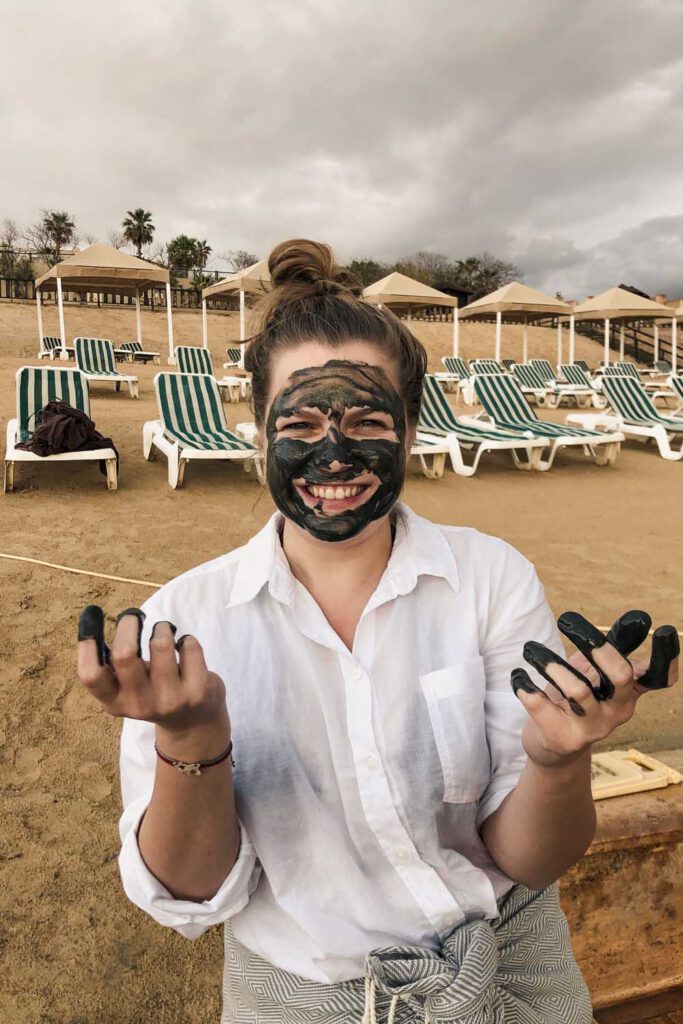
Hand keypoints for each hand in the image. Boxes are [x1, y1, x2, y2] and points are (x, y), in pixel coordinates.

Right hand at [77, 606, 229, 750]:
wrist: (194, 724)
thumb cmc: (154, 694)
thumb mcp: (127, 689)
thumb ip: (113, 668)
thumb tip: (92, 627)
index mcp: (114, 702)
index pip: (90, 674)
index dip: (87, 642)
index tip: (92, 615)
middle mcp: (139, 704)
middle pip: (124, 654)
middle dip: (128, 624)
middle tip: (134, 617)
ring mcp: (170, 699)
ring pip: (160, 644)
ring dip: (162, 628)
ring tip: (164, 632)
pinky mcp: (197, 691)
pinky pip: (189, 647)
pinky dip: (187, 640)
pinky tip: (185, 649)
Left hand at [511, 610, 678, 768]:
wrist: (553, 748)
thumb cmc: (574, 700)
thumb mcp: (594, 672)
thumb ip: (611, 647)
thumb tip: (639, 617)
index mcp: (627, 692)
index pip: (657, 677)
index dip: (666, 656)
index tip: (665, 630)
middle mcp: (617, 711)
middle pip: (621, 675)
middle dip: (597, 646)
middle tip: (566, 621)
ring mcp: (592, 728)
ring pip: (577, 690)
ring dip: (551, 665)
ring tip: (530, 649)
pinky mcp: (564, 739)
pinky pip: (542, 707)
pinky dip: (526, 687)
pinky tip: (518, 676)